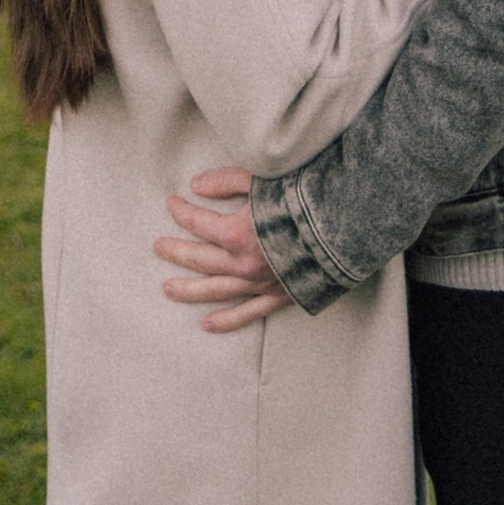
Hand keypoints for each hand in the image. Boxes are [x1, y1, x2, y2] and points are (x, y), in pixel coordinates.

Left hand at [156, 165, 291, 332]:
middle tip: (158, 247)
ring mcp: (259, 284)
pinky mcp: (277, 296)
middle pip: (199, 259)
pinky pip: (247, 313)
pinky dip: (226, 321)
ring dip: (189, 290)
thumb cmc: (304, 197)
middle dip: (176, 251)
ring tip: (167, 288)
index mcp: (236, 233)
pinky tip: (206, 325)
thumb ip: (227, 181)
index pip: (198, 223)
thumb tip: (196, 186)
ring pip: (215, 290)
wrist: (345, 227)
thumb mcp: (264, 179)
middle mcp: (243, 264)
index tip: (172, 202)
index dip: (181, 211)